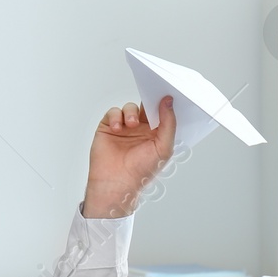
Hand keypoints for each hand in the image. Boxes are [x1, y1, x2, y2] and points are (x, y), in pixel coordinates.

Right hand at [82, 96, 175, 219]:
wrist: (116, 183)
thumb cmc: (142, 171)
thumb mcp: (164, 147)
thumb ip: (168, 123)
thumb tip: (168, 101)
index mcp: (156, 133)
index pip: (161, 112)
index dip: (164, 102)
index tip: (167, 93)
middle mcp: (141, 129)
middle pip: (145, 106)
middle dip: (147, 100)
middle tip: (149, 96)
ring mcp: (124, 128)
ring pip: (129, 108)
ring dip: (131, 113)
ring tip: (131, 125)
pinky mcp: (108, 127)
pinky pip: (113, 113)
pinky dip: (116, 117)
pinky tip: (118, 128)